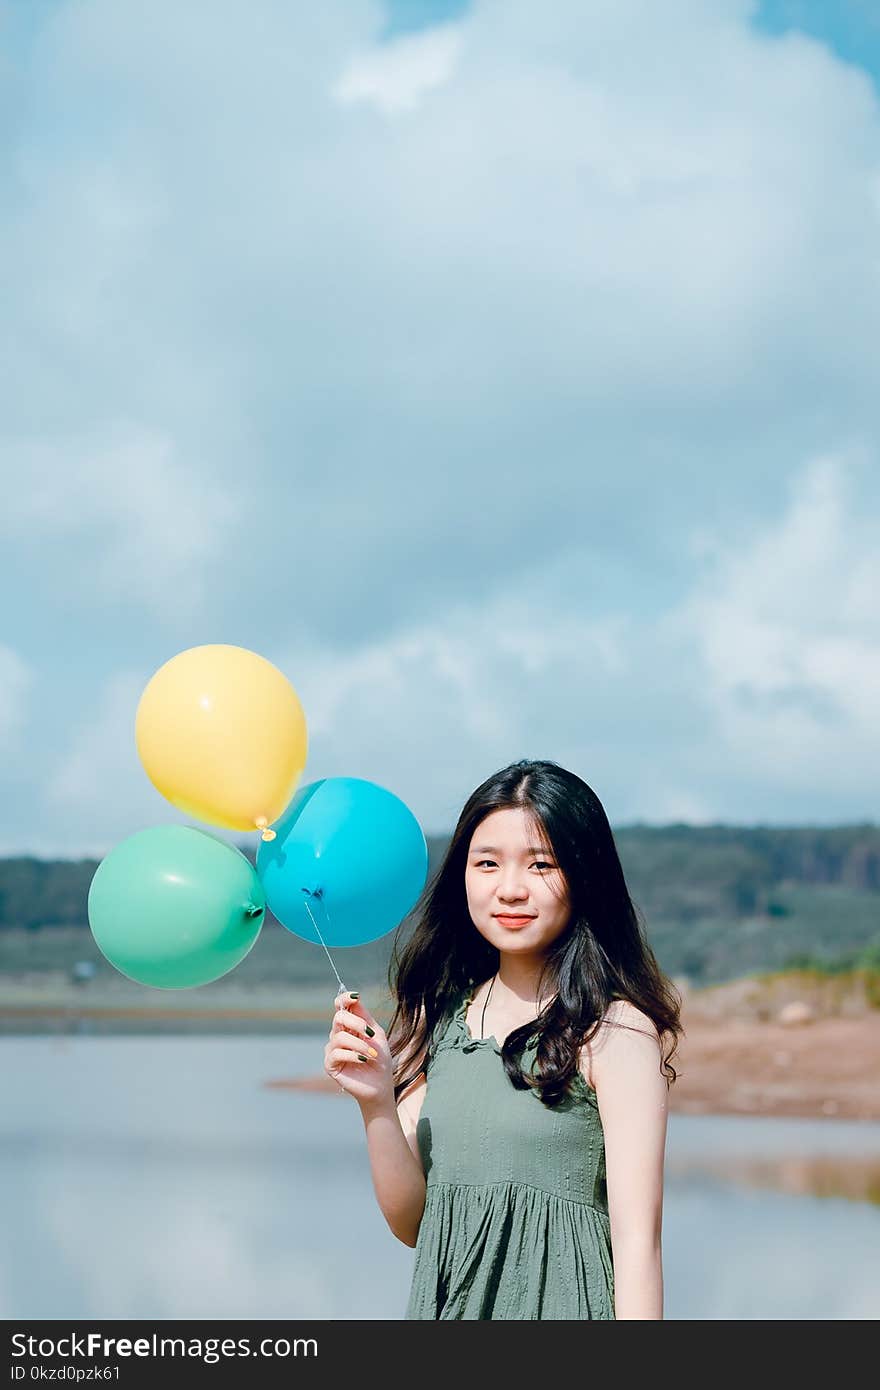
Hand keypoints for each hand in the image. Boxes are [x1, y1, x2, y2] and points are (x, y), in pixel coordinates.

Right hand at [324, 989, 394, 1108]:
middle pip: (339, 1018)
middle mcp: (338, 1035)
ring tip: (372, 1054)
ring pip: (339, 1037)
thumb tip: (355, 998)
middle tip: (370, 1033)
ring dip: (360, 1044)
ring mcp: (332, 1050)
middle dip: (356, 1023)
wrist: (380, 1084)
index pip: (340, 1006)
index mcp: (349, 1026)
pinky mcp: (330, 1065)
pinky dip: (353, 1055)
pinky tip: (363, 1060)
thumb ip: (364, 1017)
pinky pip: (336, 1053)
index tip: (356, 997)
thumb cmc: (380, 1059)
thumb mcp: (376, 1034)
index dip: (344, 998)